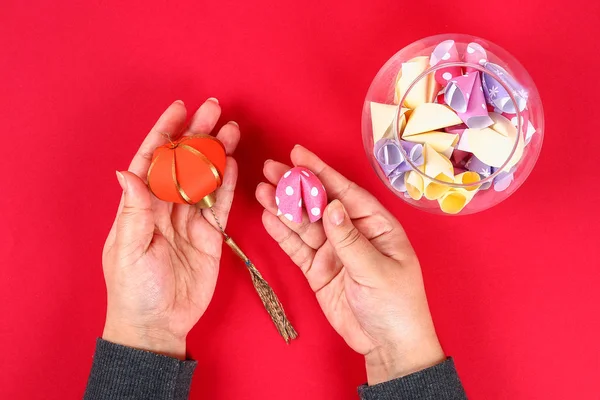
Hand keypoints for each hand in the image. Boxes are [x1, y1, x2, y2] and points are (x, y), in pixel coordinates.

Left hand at [102, 99, 239, 359]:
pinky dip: (228, 184)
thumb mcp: (129, 249)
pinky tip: (234, 163)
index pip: (152, 161)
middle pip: (183, 163)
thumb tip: (126, 172)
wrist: (158, 323)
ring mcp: (190, 220)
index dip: (164, 133)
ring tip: (230, 129)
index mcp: (140, 206)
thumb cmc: (133, 288)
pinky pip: (221, 204)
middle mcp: (166, 207)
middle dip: (197, 135)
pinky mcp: (210, 235)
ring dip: (216, 154)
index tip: (178, 109)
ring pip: (205, 178)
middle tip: (213, 109)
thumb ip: (134, 210)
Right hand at [256, 145, 444, 383]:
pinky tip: (268, 217)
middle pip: (320, 204)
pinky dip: (283, 234)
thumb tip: (333, 206)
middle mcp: (352, 233)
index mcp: (376, 226)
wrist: (388, 344)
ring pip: (305, 224)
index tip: (298, 154)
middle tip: (270, 168)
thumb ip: (351, 240)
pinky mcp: (319, 270)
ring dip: (284, 207)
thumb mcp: (377, 270)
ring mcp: (333, 251)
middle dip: (296, 186)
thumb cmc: (397, 305)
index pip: (345, 192)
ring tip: (262, 190)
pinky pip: (298, 248)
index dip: (321, 172)